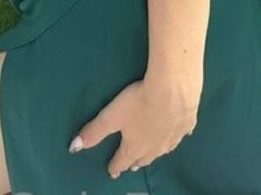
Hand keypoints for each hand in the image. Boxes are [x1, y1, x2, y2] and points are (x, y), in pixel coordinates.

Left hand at [68, 73, 199, 178]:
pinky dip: (175, 137)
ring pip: (161, 150)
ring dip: (154, 153)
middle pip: (142, 159)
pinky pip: (180, 136)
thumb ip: (94, 131)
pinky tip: (176, 135)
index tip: (111, 171)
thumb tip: (73, 147)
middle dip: (134, 162)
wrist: (174, 89)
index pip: (122, 161)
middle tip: (130, 166)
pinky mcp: (187, 125)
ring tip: (150, 154)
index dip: (115, 166)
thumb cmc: (139, 102)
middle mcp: (154, 148)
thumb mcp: (112, 115)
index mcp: (135, 147)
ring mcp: (172, 138)